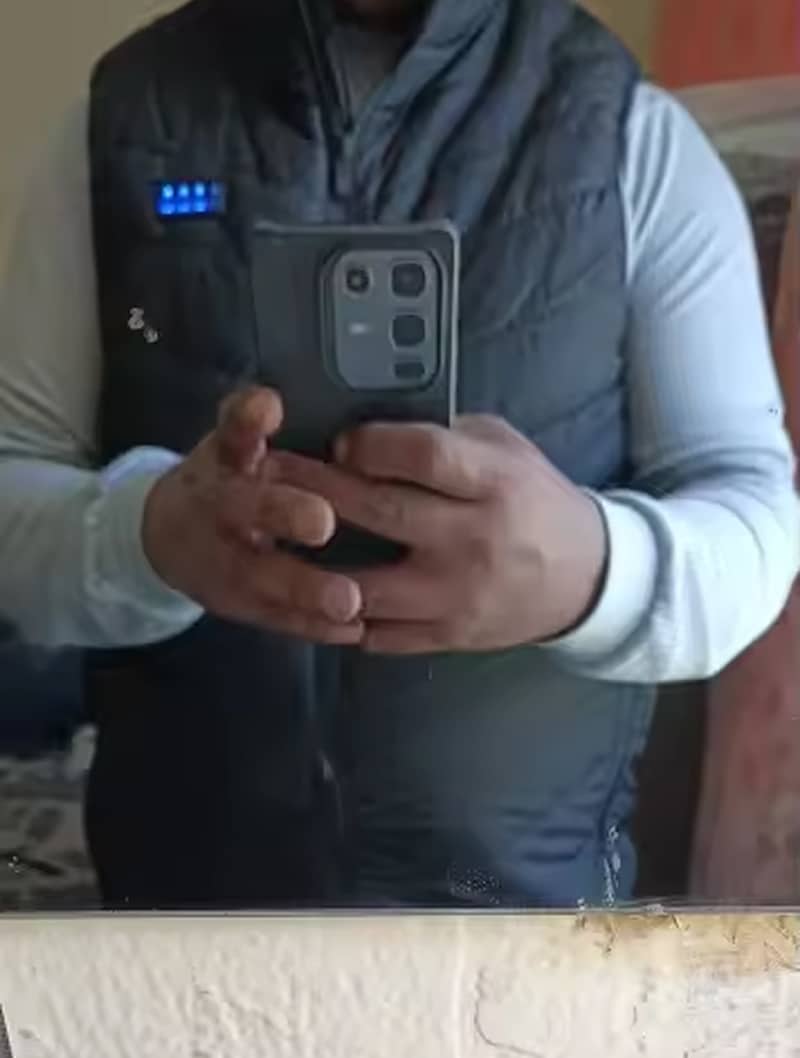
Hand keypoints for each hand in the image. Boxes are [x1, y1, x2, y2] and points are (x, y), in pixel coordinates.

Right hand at [142, 387, 363, 643]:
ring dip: (304, 589)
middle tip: (322, 522)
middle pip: (243, 508)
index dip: (246, 419)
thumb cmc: (227, 480)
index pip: (230, 430)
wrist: (169, 535)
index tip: (269, 408)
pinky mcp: (236, 602)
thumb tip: (271, 400)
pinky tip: (352, 629)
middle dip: (280, 513)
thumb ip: (249, 420)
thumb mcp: (231, 442)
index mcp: (223, 459)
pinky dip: (310, 625)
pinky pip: (274, 617)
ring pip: (260, 575)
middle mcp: (218, 508)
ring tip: (348, 601)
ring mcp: (223, 560)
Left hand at [274, 416, 607, 654]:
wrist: (584, 578)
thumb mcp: (507, 450)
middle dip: (315, 490)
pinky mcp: (447, 636)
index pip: (422, 457)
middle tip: (267, 474)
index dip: (371, 445)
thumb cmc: (536, 500)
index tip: (339, 439)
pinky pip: (378, 633)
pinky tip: (307, 591)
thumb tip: (370, 425)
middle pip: (379, 513)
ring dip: (308, 566)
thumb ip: (447, 439)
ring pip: (365, 586)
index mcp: (494, 483)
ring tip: (269, 541)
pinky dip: (337, 614)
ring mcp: (457, 597)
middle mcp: (474, 541)